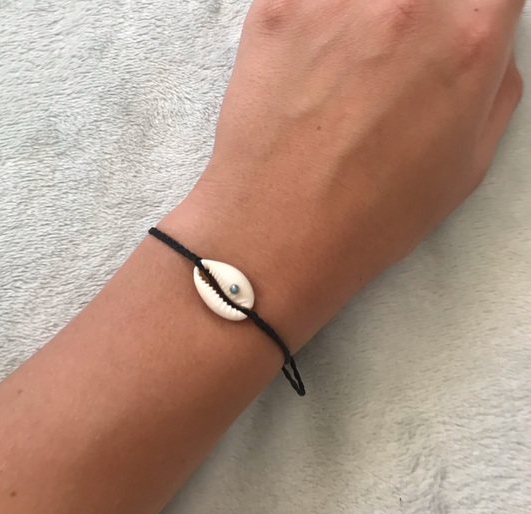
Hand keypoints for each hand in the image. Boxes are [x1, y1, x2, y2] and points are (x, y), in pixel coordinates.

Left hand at [169, 0, 523, 346]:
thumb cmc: (370, 216)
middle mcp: (408, 3)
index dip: (474, 8)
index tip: (455, 22)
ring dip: (358, 18)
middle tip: (387, 63)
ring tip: (343, 67)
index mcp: (467, 41)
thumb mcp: (466, 166)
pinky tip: (305, 62)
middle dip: (417, 15)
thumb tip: (488, 40)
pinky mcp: (276, 7)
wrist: (277, 234)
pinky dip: (311, 15)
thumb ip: (492, 83)